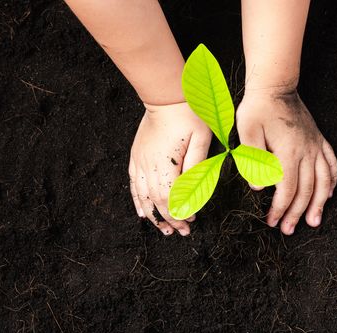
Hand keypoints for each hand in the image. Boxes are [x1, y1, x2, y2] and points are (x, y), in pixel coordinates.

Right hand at [129, 102, 212, 235]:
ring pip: (143, 196)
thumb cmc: (188, 114)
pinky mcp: (136, 156)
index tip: (191, 222)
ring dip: (154, 216)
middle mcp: (149, 165)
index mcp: (167, 163)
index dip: (180, 213)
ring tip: (164, 229)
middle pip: (157, 201)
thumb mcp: (202, 138)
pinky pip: (134, 184)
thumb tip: (195, 191)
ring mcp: (140, 161)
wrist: (165, 95)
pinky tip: (143, 213)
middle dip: (169, 220)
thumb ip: (197, 166)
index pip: (171, 198)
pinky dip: (138, 201)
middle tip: (181, 232)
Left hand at [236, 90, 336, 234]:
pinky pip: (331, 163)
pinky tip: (330, 194)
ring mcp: (315, 145)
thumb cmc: (256, 109)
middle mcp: (306, 151)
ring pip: (323, 180)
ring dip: (319, 203)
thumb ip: (252, 160)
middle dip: (296, 212)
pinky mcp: (318, 140)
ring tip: (314, 222)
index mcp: (288, 152)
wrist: (274, 87)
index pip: (287, 188)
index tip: (271, 221)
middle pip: (305, 189)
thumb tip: (258, 188)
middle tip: (288, 230)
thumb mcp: (246, 132)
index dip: (280, 208)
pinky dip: (332, 181)